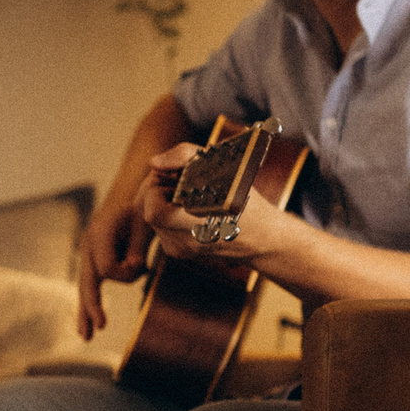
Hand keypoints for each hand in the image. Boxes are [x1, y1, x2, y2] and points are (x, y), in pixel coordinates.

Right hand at [75, 201, 154, 337]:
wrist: (133, 196)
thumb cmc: (143, 207)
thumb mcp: (145, 221)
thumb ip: (138, 246)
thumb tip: (134, 269)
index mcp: (99, 232)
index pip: (107, 268)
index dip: (126, 273)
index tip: (144, 266)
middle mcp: (88, 244)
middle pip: (88, 281)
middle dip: (93, 305)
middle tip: (101, 326)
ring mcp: (87, 252)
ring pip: (84, 287)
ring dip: (87, 312)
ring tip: (87, 335)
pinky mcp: (92, 259)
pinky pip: (88, 285)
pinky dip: (88, 305)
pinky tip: (89, 325)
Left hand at [140, 142, 280, 266]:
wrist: (263, 239)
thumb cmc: (245, 200)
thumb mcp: (222, 166)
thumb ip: (183, 156)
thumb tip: (154, 162)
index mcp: (192, 224)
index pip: (151, 205)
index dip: (158, 185)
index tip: (176, 176)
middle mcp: (181, 242)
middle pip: (145, 208)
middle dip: (159, 189)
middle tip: (181, 181)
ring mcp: (178, 250)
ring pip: (152, 218)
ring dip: (164, 201)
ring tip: (190, 194)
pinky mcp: (179, 253)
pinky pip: (161, 228)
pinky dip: (170, 214)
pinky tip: (192, 208)